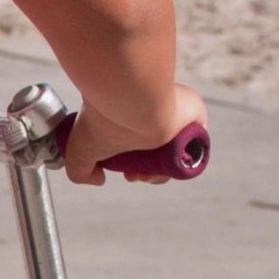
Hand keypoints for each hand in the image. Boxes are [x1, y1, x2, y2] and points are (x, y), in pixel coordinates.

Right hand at [63, 83, 206, 185]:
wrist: (128, 99)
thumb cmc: (101, 120)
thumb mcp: (80, 152)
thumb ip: (80, 171)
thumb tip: (99, 179)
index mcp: (132, 119)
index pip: (139, 148)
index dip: (135, 168)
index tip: (127, 174)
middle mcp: (153, 114)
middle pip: (158, 154)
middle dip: (147, 172)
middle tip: (136, 175)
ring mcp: (174, 113)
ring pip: (177, 152)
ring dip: (164, 171)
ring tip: (149, 174)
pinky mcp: (194, 113)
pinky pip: (197, 143)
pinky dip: (187, 159)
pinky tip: (169, 167)